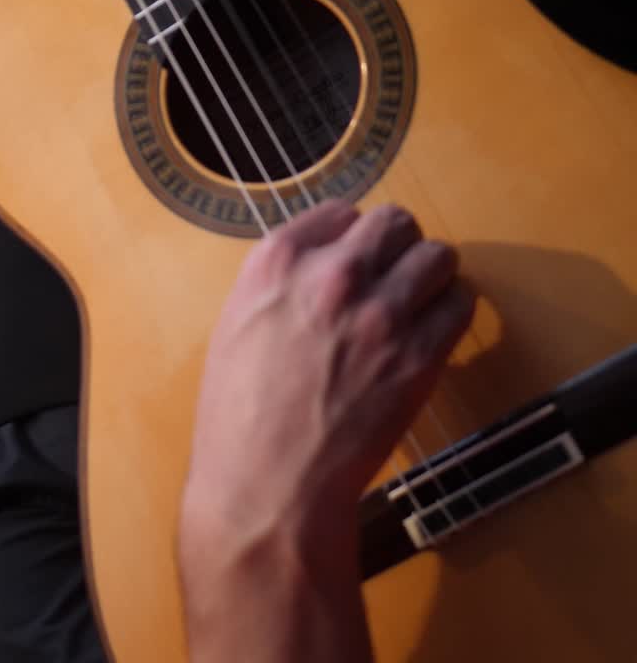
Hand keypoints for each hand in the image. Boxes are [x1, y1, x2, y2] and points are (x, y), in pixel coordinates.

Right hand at [179, 200, 474, 662]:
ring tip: (421, 301)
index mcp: (276, 264)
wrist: (266, 484)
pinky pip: (461, 303)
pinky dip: (452, 311)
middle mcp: (331, 275)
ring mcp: (380, 314)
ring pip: (437, 256)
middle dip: (397, 245)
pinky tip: (433, 331)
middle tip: (395, 275)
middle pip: (394, 222)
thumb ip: (280, 287)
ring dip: (432, 274)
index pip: (338, 212)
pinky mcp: (419, 355)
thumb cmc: (237, 417)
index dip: (350, 235)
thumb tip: (319, 270)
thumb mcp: (236, 329)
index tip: (354, 256)